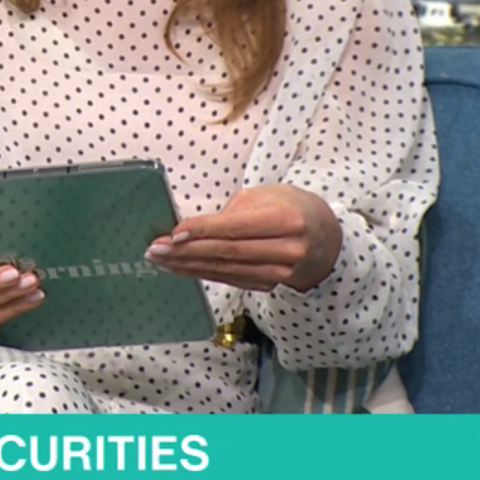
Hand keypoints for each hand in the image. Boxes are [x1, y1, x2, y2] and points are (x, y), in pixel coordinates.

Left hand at [144, 185, 341, 291]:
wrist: (324, 239)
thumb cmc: (289, 208)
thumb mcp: (266, 195)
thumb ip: (233, 211)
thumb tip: (194, 228)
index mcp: (287, 220)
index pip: (236, 228)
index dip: (203, 231)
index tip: (174, 232)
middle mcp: (286, 250)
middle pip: (227, 252)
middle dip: (186, 251)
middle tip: (155, 249)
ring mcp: (278, 272)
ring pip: (225, 269)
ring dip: (187, 266)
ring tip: (159, 259)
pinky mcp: (268, 284)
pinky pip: (228, 278)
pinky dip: (200, 273)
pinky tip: (179, 267)